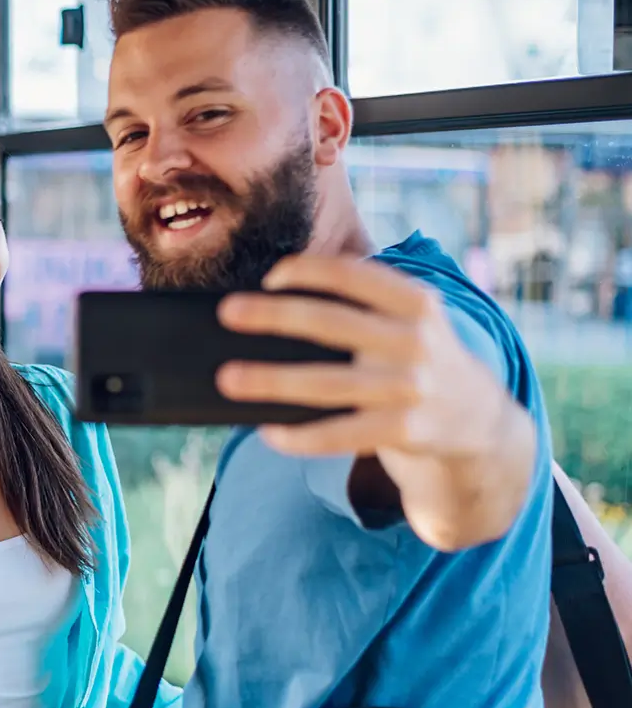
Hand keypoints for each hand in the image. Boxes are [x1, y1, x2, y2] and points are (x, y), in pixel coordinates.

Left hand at [216, 255, 533, 547]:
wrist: (480, 422)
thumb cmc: (420, 361)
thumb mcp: (412, 321)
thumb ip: (364, 306)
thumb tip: (273, 305)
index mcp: (416, 303)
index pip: (354, 275)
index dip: (309, 271)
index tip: (269, 276)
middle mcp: (415, 342)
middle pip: (331, 324)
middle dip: (274, 316)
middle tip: (226, 313)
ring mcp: (410, 388)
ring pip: (326, 384)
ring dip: (271, 380)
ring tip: (228, 378)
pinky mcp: (403, 431)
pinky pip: (339, 435)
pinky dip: (300, 436)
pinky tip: (267, 432)